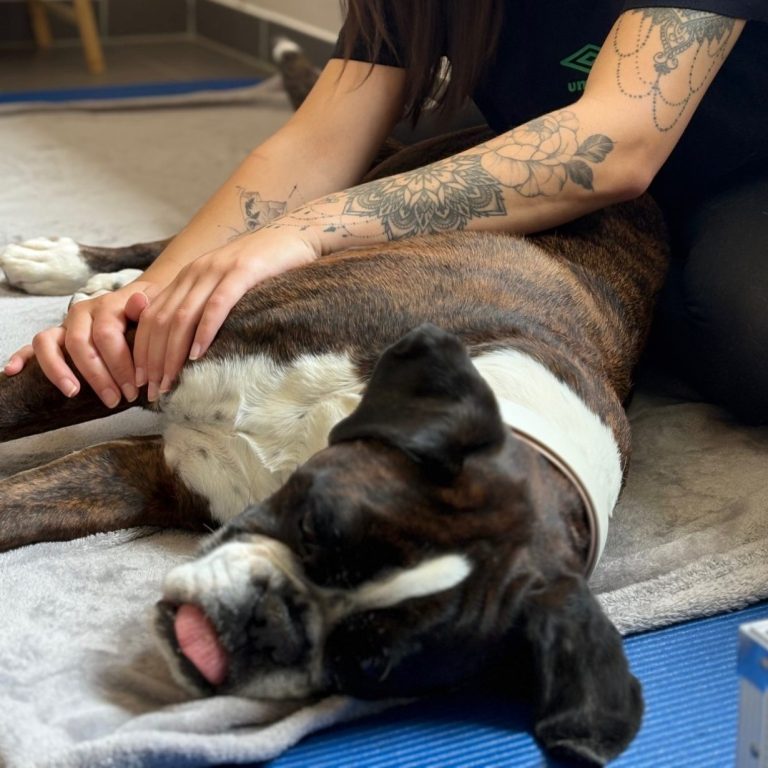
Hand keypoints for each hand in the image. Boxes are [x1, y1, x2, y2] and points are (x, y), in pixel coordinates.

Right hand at [4, 280, 159, 406]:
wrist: (147, 302)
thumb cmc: (153, 313)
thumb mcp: (159, 307)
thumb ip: (147, 308)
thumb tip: (139, 302)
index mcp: (108, 305)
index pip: (107, 335)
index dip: (120, 365)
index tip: (135, 390)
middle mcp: (83, 312)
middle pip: (79, 344)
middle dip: (97, 376)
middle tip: (115, 399)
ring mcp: (67, 324)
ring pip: (48, 342)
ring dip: (58, 370)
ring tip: (73, 392)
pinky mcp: (57, 336)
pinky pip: (33, 345)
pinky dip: (21, 357)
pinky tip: (13, 372)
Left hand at [131, 226, 319, 399]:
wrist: (293, 235)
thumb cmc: (263, 270)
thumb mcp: (224, 286)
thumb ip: (204, 307)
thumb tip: (189, 348)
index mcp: (186, 278)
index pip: (150, 317)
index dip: (141, 351)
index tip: (141, 381)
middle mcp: (194, 273)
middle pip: (160, 321)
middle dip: (152, 359)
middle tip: (151, 392)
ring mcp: (217, 271)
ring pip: (182, 317)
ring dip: (171, 353)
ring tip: (168, 381)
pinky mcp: (242, 272)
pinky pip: (216, 305)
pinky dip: (204, 331)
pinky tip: (197, 355)